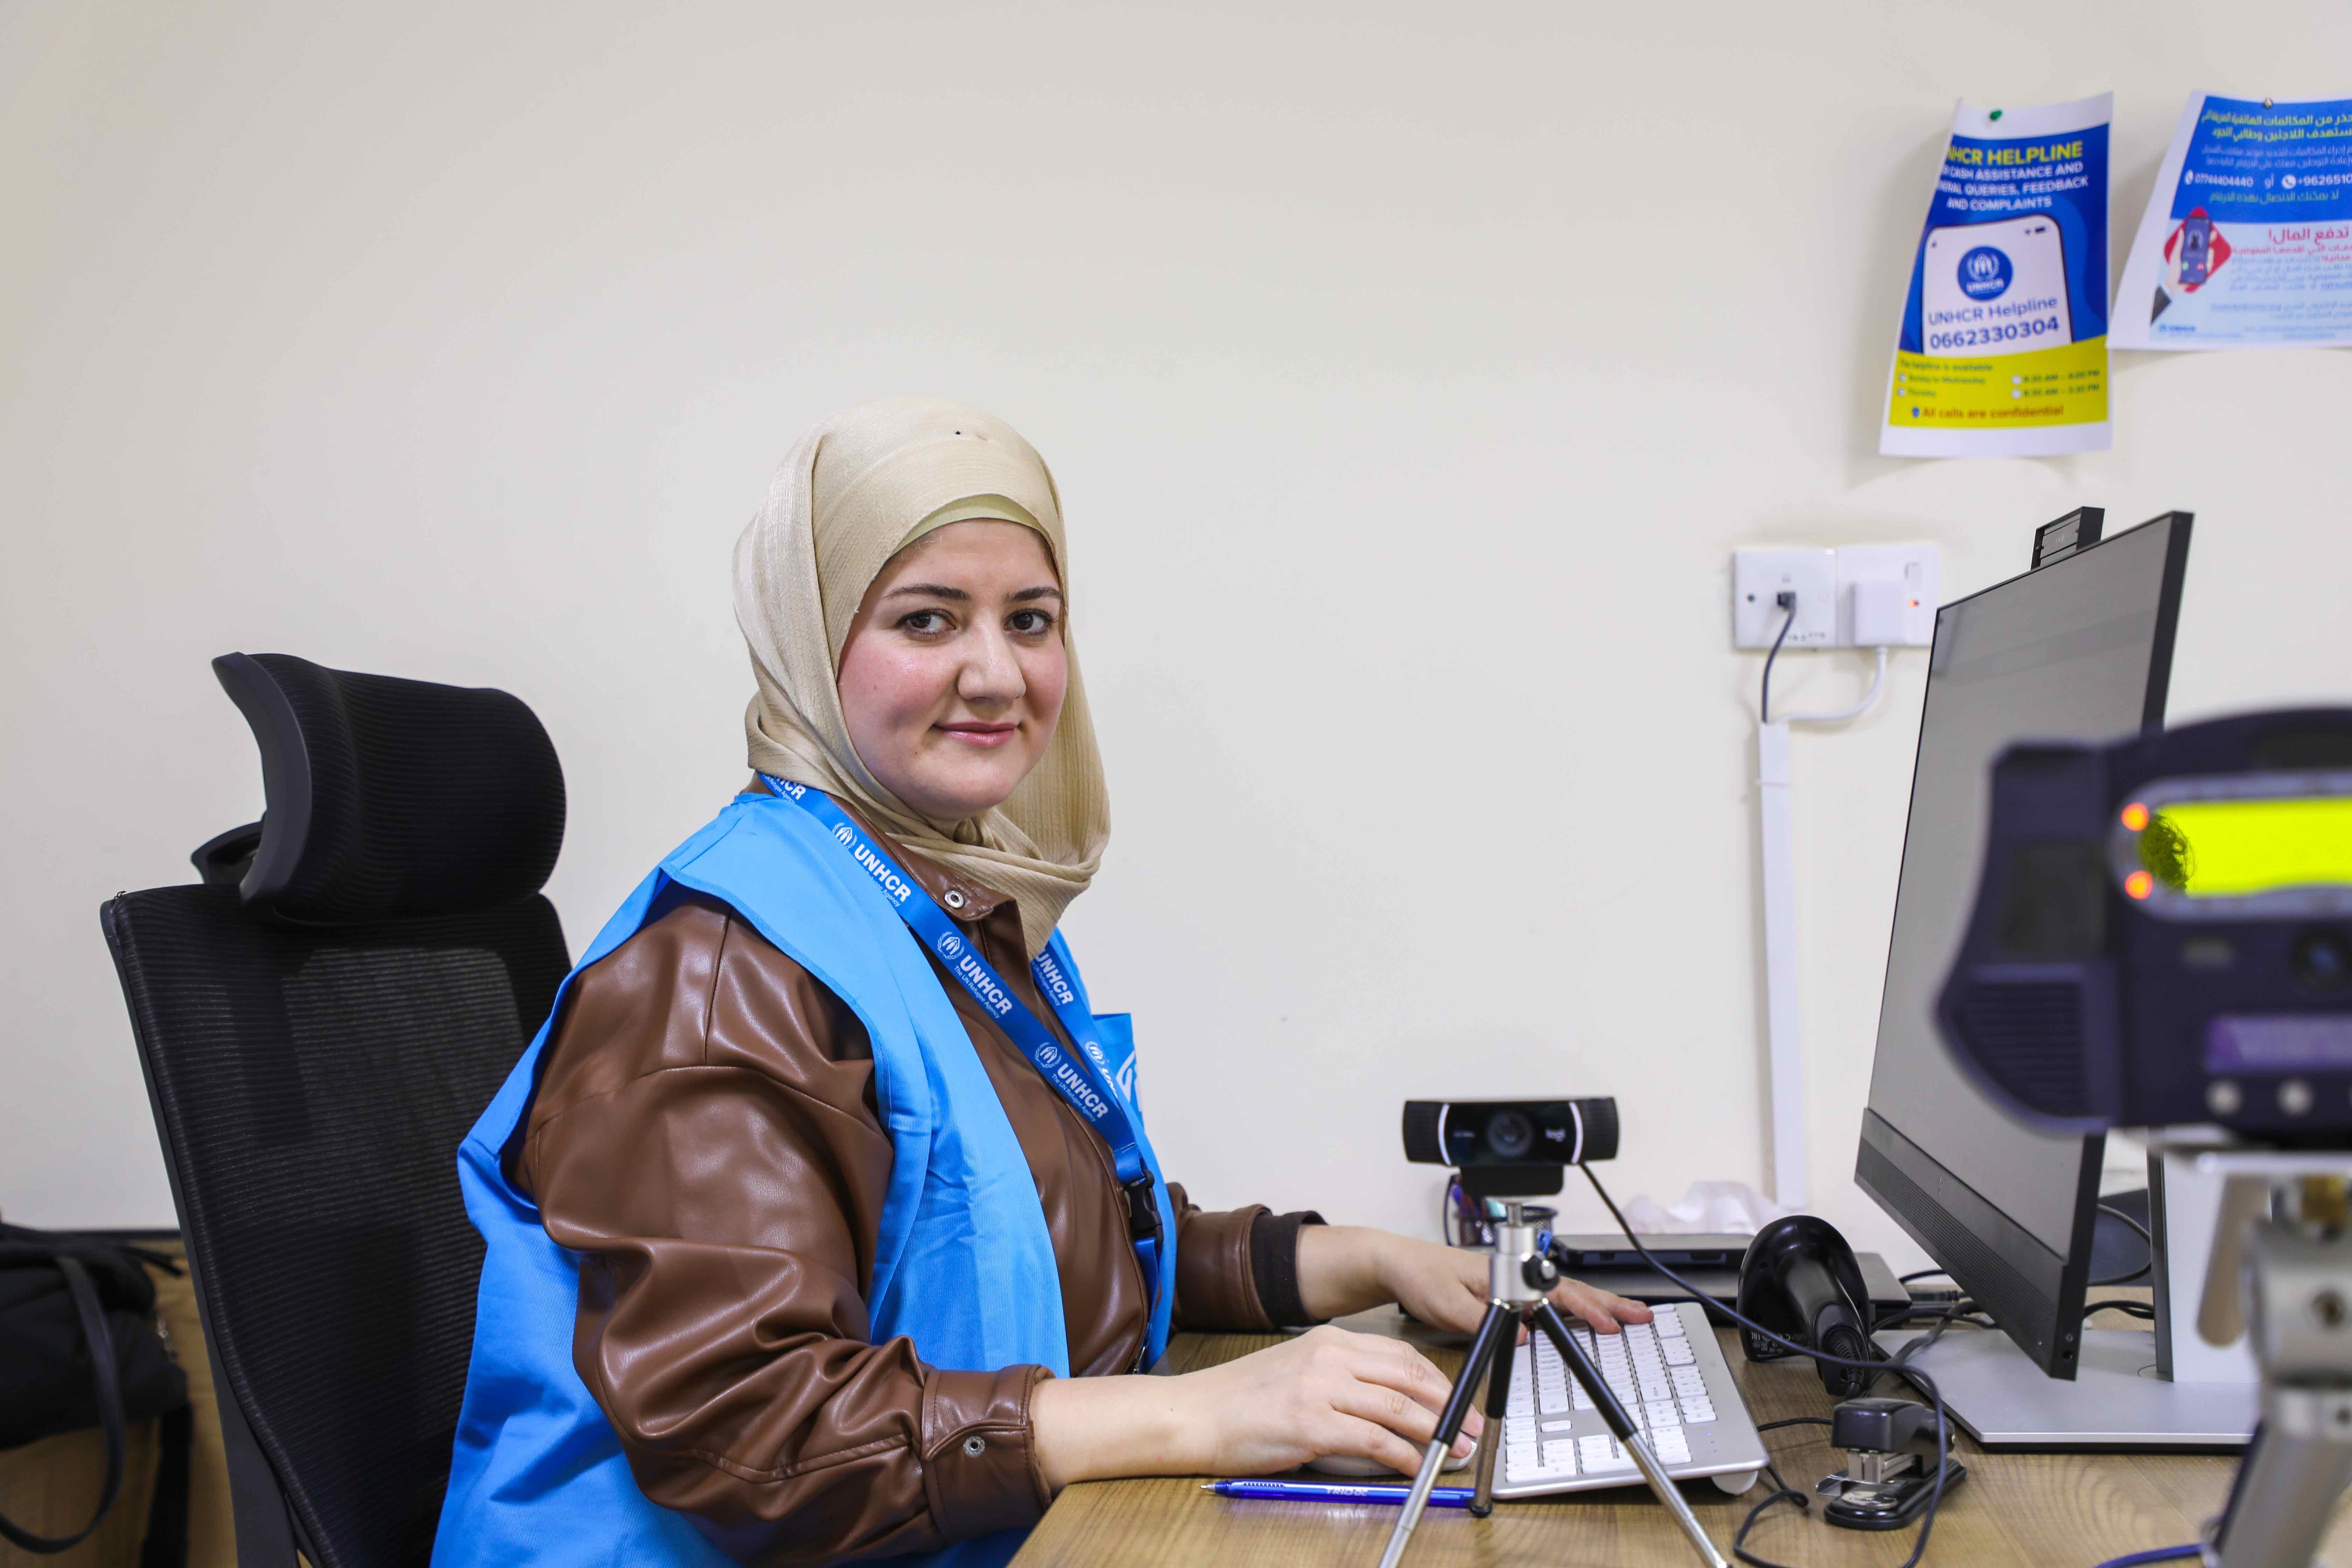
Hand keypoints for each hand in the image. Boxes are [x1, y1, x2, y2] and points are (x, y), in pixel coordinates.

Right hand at [1030, 1324, 1477, 1487]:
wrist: (1195, 1413)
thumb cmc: (1243, 1399)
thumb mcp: (1298, 1370)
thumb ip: (1343, 1379)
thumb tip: (1391, 1406)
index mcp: (1329, 1341)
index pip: (1401, 1356)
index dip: (1439, 1382)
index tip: (1460, 1404)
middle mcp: (1329, 1358)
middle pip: (1409, 1378)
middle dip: (1449, 1408)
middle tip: (1472, 1432)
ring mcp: (1320, 1389)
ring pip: (1398, 1408)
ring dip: (1435, 1433)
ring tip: (1454, 1452)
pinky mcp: (1311, 1424)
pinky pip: (1373, 1441)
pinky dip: (1402, 1456)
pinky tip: (1414, 1467)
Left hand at [1297, 1226, 1653, 1336]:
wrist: (1398, 1264)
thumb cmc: (1420, 1276)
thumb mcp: (1447, 1303)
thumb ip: (1484, 1319)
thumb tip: (1525, 1335)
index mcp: (1505, 1273)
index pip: (1555, 1292)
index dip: (1587, 1308)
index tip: (1610, 1323)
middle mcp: (1513, 1275)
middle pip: (1569, 1289)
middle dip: (1607, 1303)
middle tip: (1639, 1315)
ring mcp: (1511, 1282)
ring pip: (1562, 1293)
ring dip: (1595, 1304)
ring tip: (1624, 1314)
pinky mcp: (1505, 1291)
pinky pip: (1548, 1299)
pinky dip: (1573, 1306)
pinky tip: (1585, 1315)